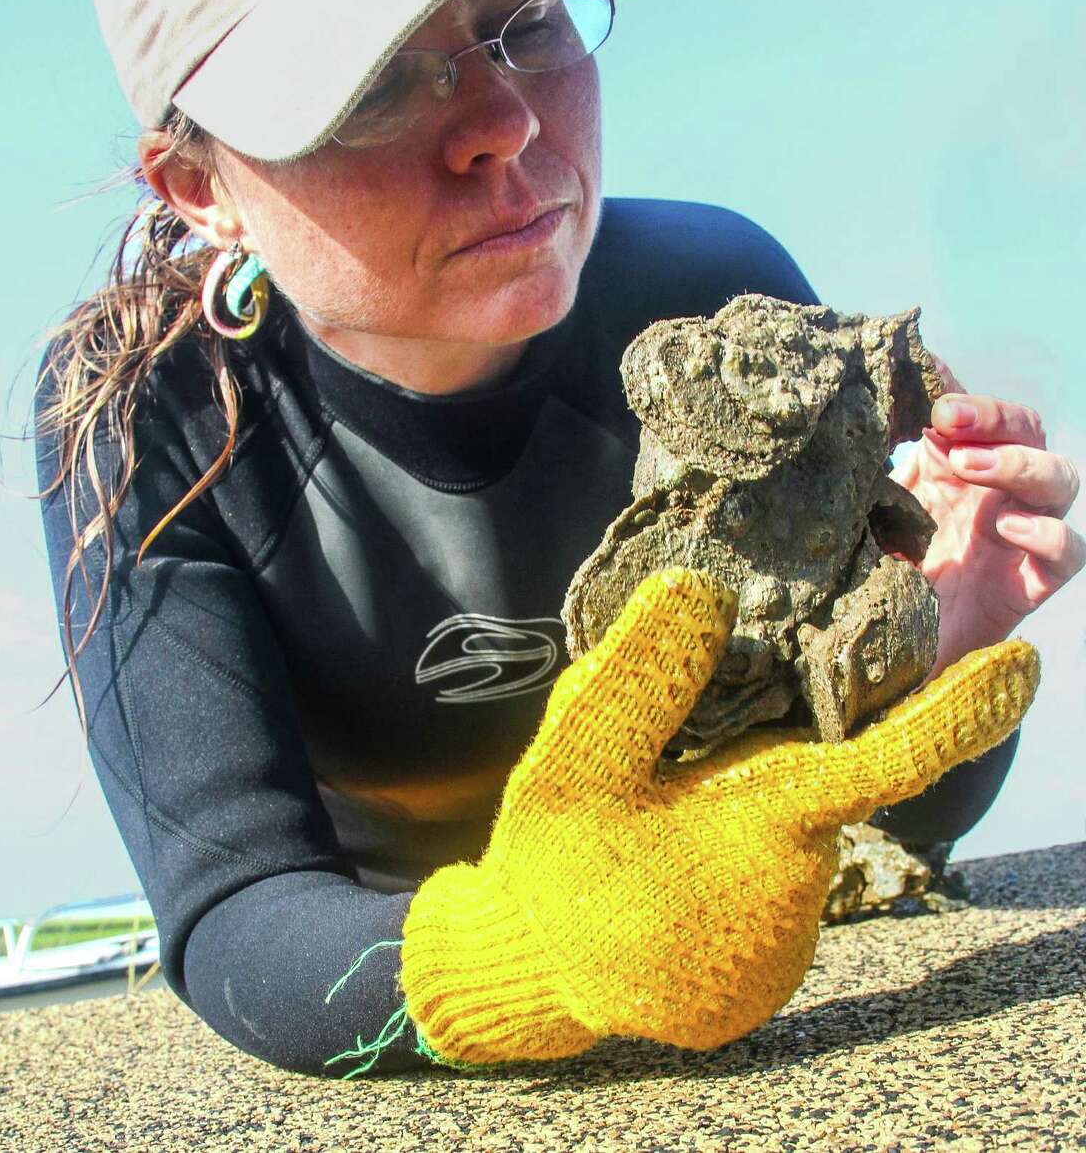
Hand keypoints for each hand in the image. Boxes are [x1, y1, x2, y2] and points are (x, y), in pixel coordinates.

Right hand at [400, 569, 1038, 1065]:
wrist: (536, 976)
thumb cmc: (555, 865)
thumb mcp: (573, 764)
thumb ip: (637, 681)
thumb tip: (699, 588)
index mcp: (762, 829)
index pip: (884, 764)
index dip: (960, 714)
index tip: (1027, 666)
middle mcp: (798, 888)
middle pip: (827, 779)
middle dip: (789, 740)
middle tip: (692, 748)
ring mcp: (788, 934)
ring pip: (796, 823)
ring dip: (749, 798)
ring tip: (654, 815)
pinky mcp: (770, 953)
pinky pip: (776, 869)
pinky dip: (739, 842)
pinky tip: (671, 851)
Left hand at [891, 374, 1083, 673]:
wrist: (878, 653)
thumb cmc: (872, 568)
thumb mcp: (867, 505)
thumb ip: (873, 457)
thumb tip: (868, 395)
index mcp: (955, 467)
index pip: (983, 413)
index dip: (966, 396)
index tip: (928, 390)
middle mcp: (994, 493)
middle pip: (1029, 431)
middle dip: (994, 416)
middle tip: (946, 418)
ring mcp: (1017, 536)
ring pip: (1060, 480)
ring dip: (1019, 462)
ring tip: (967, 465)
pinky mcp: (1027, 585)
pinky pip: (1068, 553)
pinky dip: (1048, 534)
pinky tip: (1006, 530)